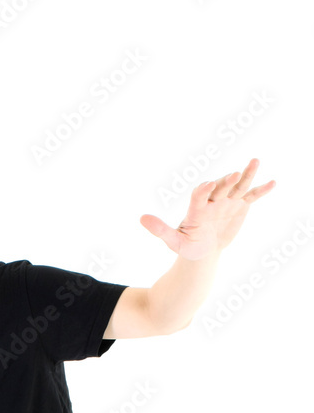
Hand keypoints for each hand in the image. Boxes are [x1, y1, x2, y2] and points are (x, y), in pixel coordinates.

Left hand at [139, 158, 276, 259]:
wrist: (203, 250)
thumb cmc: (187, 245)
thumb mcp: (173, 241)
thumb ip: (160, 229)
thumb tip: (141, 218)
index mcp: (197, 208)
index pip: (200, 195)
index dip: (204, 190)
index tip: (209, 185)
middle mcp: (213, 200)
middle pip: (221, 188)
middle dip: (227, 181)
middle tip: (234, 174)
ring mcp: (227, 201)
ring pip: (238, 186)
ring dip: (247, 175)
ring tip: (255, 161)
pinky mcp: (239, 206)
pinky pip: (251, 197)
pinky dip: (261, 191)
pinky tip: (272, 183)